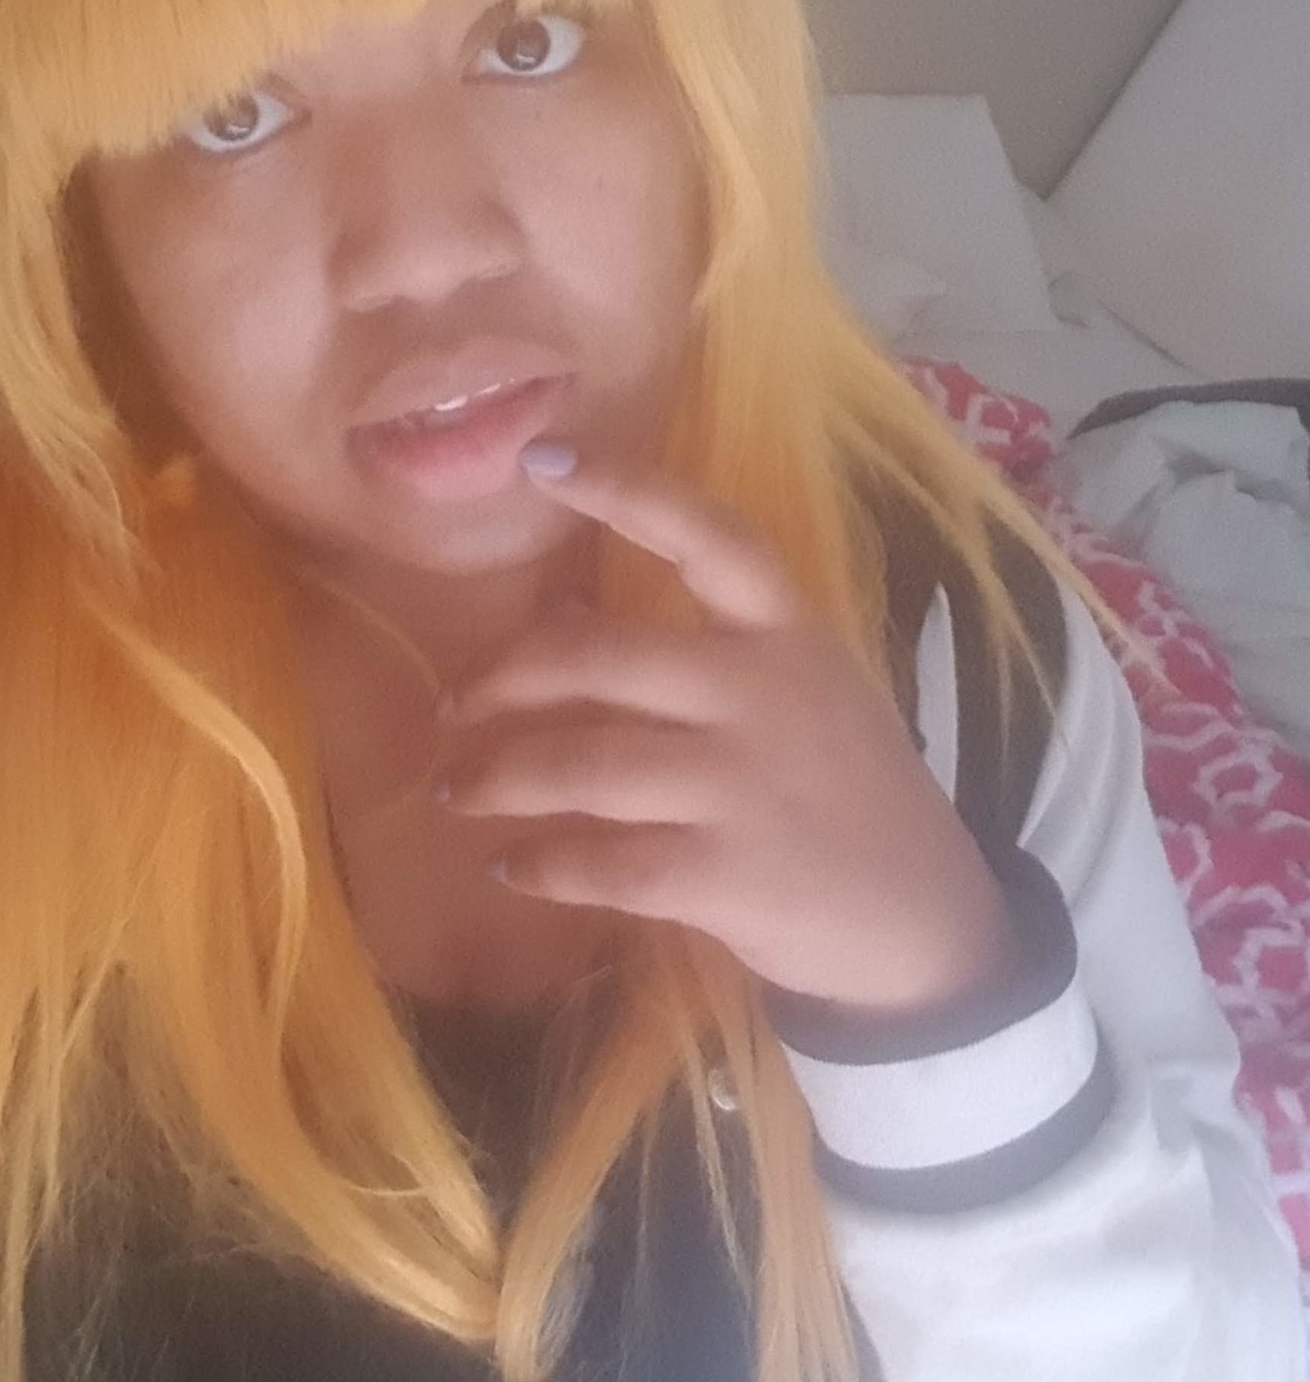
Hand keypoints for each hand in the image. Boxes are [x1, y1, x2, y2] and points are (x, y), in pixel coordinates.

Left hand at [433, 446, 1021, 1018]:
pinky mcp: (731, 878)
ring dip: (498, 778)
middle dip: (503, 679)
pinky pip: (602, 864)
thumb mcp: (797, 691)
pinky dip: (540, 866)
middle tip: (452, 706)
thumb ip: (696, 651)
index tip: (540, 459)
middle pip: (600, 658)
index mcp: (786, 630)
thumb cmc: (842, 787)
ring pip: (583, 767)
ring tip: (456, 791)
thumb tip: (558, 617)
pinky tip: (510, 869)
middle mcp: (764, 693)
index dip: (624, 490)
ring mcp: (748, 787)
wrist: (928, 923)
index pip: (706, 536)